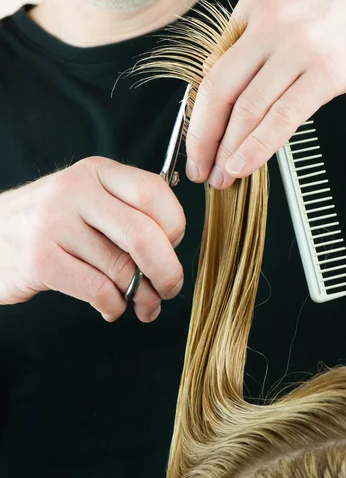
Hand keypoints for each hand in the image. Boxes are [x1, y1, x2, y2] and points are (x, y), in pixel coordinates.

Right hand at [0, 157, 184, 322]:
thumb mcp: (89, 201)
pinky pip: (98, 290)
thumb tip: (172, 253)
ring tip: (140, 303)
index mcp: (97, 172)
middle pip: (144, 234)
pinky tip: (111, 305)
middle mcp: (75, 191)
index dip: (175, 226)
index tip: (172, 247)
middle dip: (168, 271)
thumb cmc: (52, 224)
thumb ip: (129, 215)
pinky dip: (113, 305)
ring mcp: (54, 224)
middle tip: (170, 288)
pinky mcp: (40, 260)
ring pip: (122, 269)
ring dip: (141, 296)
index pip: (153, 192)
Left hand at [185, 0, 345, 188]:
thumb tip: (228, 78)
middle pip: (218, 91)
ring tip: (220, 176)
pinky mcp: (328, 71)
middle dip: (201, 138)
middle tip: (197, 166)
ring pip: (248, 109)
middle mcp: (270, 23)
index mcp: (255, 5)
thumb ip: (256, 34)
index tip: (197, 139)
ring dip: (227, 151)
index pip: (213, 69)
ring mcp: (298, 48)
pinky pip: (283, 117)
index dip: (201, 113)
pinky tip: (243, 166)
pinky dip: (258, 147)